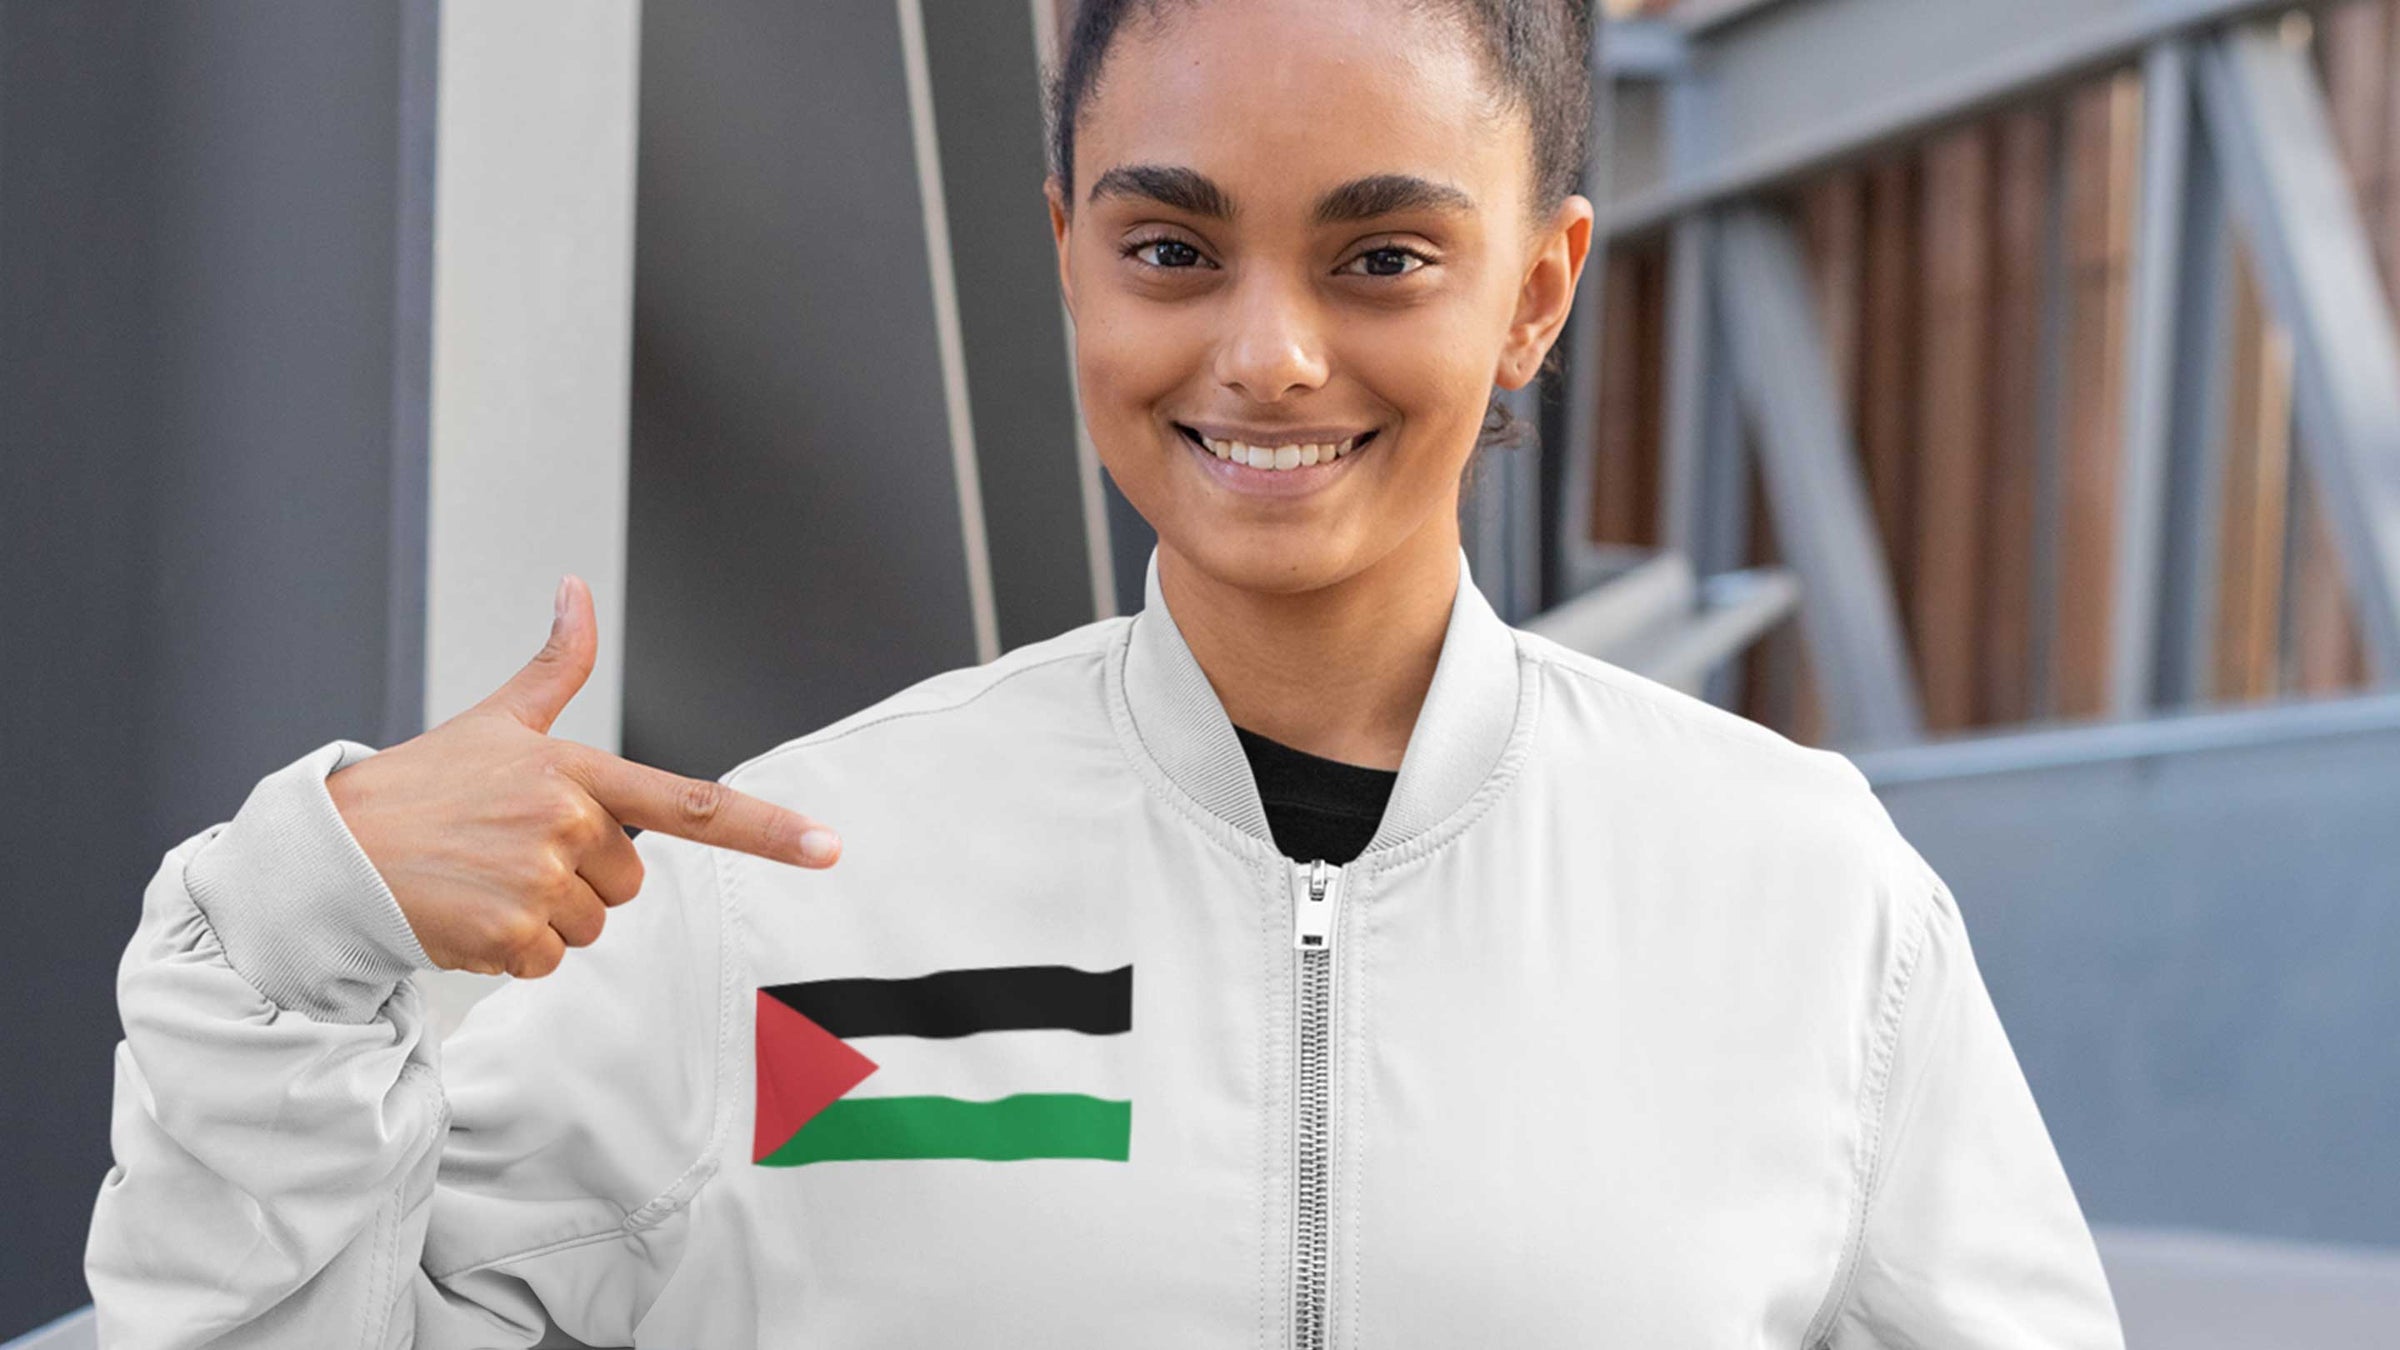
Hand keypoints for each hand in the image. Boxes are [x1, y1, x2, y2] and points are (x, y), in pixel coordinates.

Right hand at [326, 574, 838, 977]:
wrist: (334, 853)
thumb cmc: (421, 787)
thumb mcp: (495, 721)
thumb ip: (553, 665)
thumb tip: (577, 587)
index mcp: (576, 771)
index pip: (691, 804)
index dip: (768, 830)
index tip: (830, 848)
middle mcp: (567, 822)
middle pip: (629, 885)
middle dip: (579, 882)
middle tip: (509, 854)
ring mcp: (540, 879)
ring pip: (590, 929)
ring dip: (542, 921)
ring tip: (482, 883)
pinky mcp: (510, 935)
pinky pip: (548, 964)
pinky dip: (511, 955)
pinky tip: (466, 917)